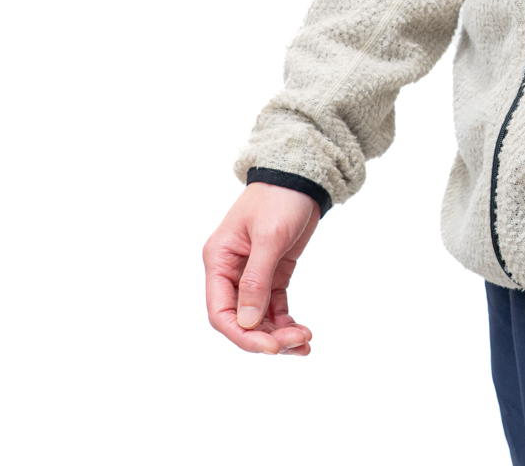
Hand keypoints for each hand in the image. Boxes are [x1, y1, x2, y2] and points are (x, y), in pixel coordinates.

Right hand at [203, 182, 319, 354]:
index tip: (271, 348)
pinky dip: (286, 322)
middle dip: (266, 337)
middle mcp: (231, 271)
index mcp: (219, 260)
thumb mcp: (269, 237)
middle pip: (241, 319)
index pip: (220, 312)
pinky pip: (275, 306)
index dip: (243, 335)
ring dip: (279, 334)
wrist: (302, 176)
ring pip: (259, 317)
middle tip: (298, 342)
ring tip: (305, 342)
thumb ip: (256, 280)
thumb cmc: (280, 197)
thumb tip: (247, 323)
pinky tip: (303, 333)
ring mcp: (252, 273)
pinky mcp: (274, 272)